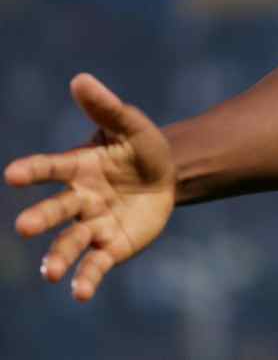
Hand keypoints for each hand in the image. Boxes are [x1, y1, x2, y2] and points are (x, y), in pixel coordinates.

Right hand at [5, 74, 175, 301]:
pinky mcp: (111, 247)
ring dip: (59, 258)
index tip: (11, 174)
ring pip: (69, 243)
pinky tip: (80, 293)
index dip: (32, 170)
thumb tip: (80, 79)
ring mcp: (93, 226)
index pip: (51, 168)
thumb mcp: (131, 125)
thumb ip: (106, 107)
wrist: (167, 177)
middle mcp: (78, 200)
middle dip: (39, 218)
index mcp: (78, 168)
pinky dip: (86, 279)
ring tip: (52, 273)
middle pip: (55, 211)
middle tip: (23, 228)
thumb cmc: (141, 149)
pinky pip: (96, 265)